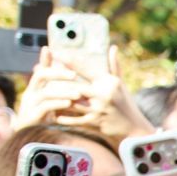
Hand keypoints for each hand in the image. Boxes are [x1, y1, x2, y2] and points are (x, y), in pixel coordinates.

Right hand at [14, 50, 93, 130]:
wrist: (27, 142)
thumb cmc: (41, 120)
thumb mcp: (48, 103)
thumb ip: (55, 89)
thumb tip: (65, 78)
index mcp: (34, 89)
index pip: (40, 69)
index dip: (46, 60)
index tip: (54, 52)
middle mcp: (29, 94)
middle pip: (40, 75)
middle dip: (57, 73)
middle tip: (74, 74)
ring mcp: (29, 106)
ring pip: (45, 93)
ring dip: (62, 92)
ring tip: (77, 93)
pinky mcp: (32, 118)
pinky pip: (44, 107)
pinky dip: (57, 104)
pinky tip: (68, 104)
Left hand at [22, 47, 150, 143]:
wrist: (133, 128)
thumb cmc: (125, 103)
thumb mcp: (120, 84)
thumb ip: (114, 65)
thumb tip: (113, 47)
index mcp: (108, 82)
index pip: (87, 69)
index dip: (71, 62)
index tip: (58, 55)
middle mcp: (103, 94)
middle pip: (75, 86)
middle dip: (58, 81)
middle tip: (43, 74)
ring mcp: (98, 109)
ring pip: (72, 103)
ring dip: (58, 99)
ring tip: (44, 94)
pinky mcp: (94, 123)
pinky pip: (75, 119)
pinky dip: (64, 117)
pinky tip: (54, 114)